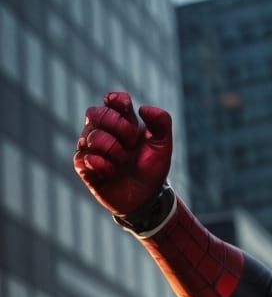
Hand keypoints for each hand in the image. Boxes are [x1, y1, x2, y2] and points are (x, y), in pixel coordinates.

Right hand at [73, 91, 171, 214]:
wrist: (146, 196)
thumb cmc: (151, 167)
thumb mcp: (163, 145)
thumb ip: (161, 122)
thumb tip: (144, 108)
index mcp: (121, 121)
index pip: (112, 100)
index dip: (119, 102)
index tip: (130, 115)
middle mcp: (101, 130)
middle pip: (95, 112)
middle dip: (119, 127)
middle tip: (131, 143)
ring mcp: (89, 148)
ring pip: (91, 136)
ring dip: (114, 150)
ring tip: (123, 162)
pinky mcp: (83, 166)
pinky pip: (85, 158)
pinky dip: (103, 165)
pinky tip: (112, 172)